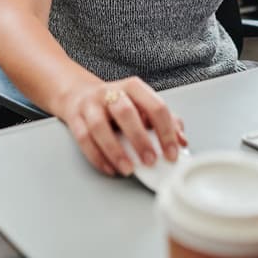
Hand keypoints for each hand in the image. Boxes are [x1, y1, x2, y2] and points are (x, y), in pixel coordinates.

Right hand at [58, 76, 186, 176]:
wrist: (79, 94)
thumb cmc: (117, 104)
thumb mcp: (142, 105)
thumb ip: (165, 121)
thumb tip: (182, 141)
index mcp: (133, 87)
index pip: (155, 106)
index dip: (166, 131)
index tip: (172, 153)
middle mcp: (110, 92)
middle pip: (125, 112)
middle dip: (140, 139)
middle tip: (151, 160)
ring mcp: (90, 105)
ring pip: (99, 126)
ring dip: (115, 150)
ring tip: (128, 169)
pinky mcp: (75, 118)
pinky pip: (83, 138)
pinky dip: (97, 156)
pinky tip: (110, 168)